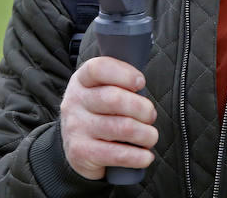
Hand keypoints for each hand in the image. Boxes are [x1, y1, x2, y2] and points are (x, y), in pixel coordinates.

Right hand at [59, 56, 157, 179]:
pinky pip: (117, 155)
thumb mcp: (102, 89)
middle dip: (143, 108)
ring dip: (146, 134)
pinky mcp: (81, 152)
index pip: (99, 68)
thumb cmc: (101, 111)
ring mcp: (76, 127)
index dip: (124, 74)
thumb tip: (143, 84)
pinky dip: (138, 156)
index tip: (141, 83)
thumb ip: (120, 81)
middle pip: (115, 99)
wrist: (77, 148)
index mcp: (82, 80)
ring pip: (122, 127)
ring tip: (151, 136)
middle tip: (150, 115)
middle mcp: (75, 101)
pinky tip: (146, 156)